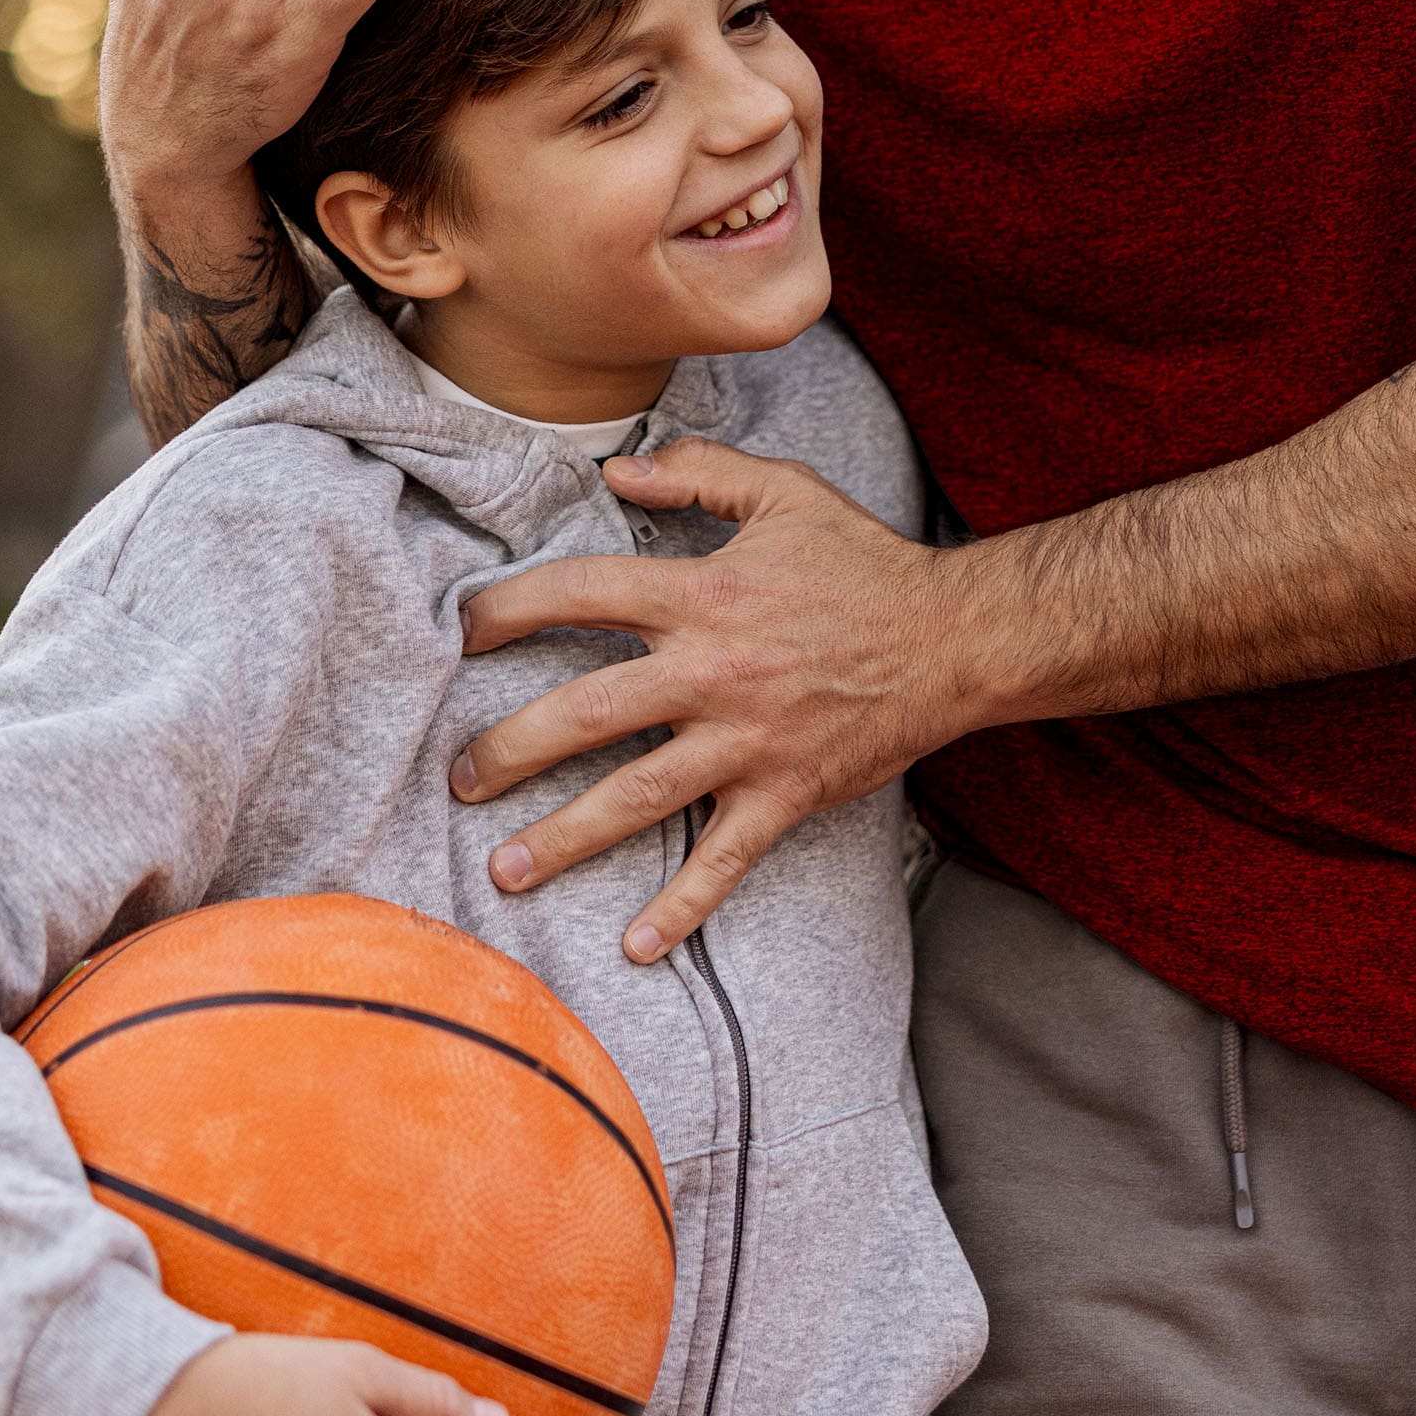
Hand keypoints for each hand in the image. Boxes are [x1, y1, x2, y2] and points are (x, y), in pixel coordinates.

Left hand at [452, 443, 986, 960]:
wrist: (955, 639)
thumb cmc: (864, 563)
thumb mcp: (785, 492)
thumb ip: (699, 471)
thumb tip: (619, 469)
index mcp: (704, 594)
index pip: (581, 596)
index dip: (510, 610)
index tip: (464, 632)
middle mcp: (713, 673)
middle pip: (588, 714)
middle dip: (511, 750)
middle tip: (460, 778)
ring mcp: (747, 742)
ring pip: (638, 797)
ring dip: (566, 837)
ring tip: (506, 869)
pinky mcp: (784, 794)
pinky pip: (724, 860)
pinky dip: (682, 907)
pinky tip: (636, 945)